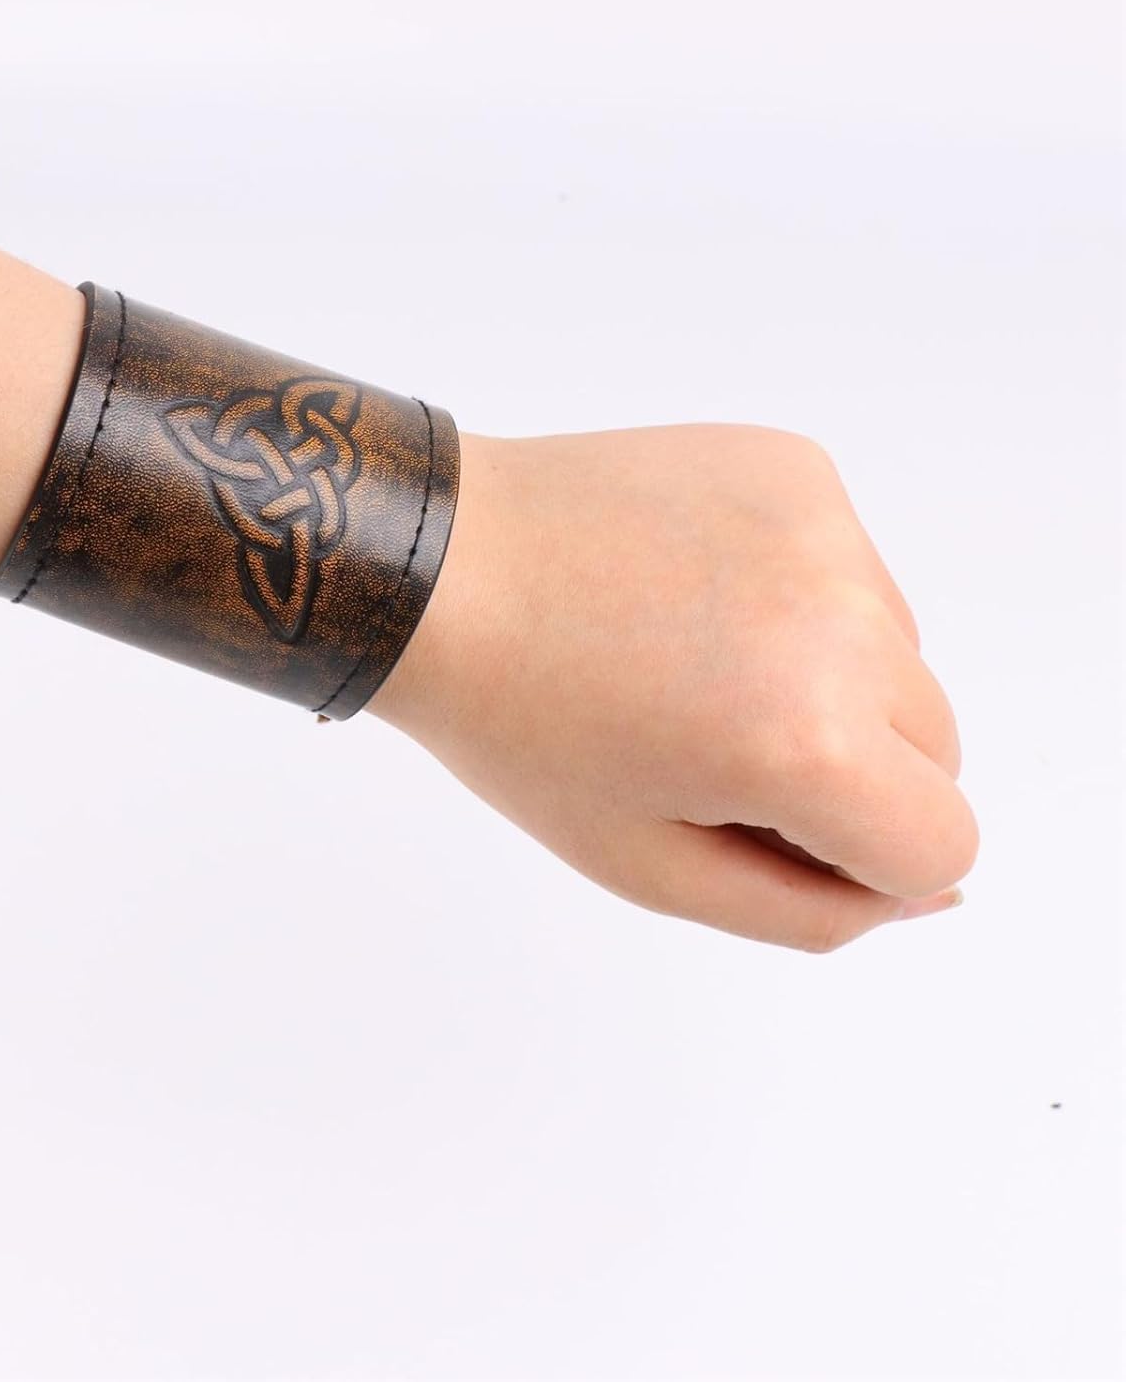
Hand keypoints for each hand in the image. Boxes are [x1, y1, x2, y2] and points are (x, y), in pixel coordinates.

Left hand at [371, 426, 977, 950]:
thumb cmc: (521, 729)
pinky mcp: (798, 469)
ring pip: (900, 655)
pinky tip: (690, 591)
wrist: (440, 572)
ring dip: (830, 681)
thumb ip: (812, 912)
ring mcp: (825, 530)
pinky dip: (798, 598)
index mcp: (808, 742)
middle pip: (936, 748)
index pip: (941, 846)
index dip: (850, 856)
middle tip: (706, 743)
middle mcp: (843, 625)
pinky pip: (851, 571)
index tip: (750, 816)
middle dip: (849, 770)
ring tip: (688, 662)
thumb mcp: (652, 866)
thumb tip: (935, 893)